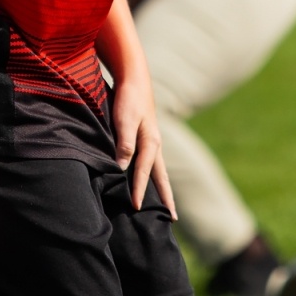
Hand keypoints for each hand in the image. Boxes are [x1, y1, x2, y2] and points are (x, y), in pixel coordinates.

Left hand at [111, 76, 175, 217]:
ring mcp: (153, 141)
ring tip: (166, 205)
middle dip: (166, 197)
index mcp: (151, 142)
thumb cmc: (127, 98)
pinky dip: (154, 175)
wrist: (134, 77)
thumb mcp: (124, 119)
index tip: (136, 208)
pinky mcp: (147, 137)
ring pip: (159, 170)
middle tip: (173, 218)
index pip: (144, 172)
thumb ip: (124, 143)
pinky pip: (152, 163)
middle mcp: (155, 144)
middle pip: (162, 176)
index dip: (139, 190)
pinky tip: (151, 180)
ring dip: (162, 188)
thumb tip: (122, 168)